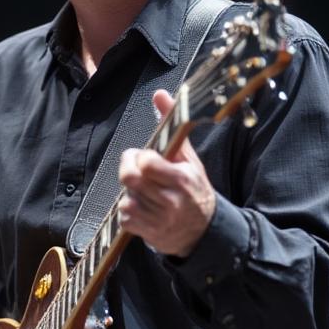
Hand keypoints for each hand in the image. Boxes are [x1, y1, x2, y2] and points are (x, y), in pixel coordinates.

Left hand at [117, 89, 215, 257]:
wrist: (204, 230)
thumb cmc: (194, 189)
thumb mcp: (188, 157)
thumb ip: (171, 126)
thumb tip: (160, 94)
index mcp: (181, 179)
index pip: (146, 163)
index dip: (139, 157)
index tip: (145, 157)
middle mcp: (171, 201)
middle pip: (130, 180)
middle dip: (127, 171)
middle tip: (135, 169)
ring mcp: (159, 220)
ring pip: (125, 199)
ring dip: (130, 194)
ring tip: (145, 192)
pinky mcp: (149, 233)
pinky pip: (125, 218)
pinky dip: (129, 212)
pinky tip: (143, 209)